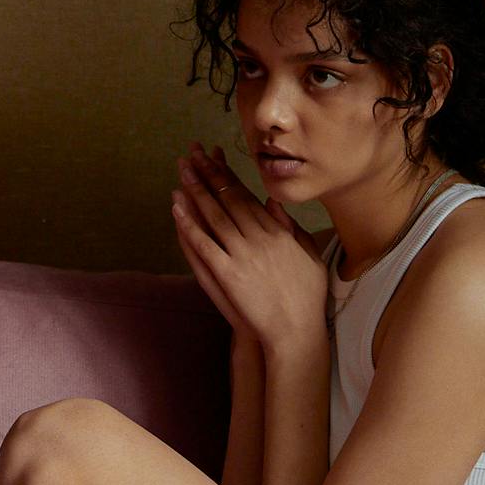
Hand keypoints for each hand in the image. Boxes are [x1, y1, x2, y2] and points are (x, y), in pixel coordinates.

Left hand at [171, 139, 325, 354]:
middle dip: (208, 173)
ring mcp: (242, 255)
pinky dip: (189, 225)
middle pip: (227, 198)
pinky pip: (204, 245)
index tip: (214, 156)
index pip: (246, 195)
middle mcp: (258, 237)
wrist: (297, 330)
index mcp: (277, 231)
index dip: (227, 174)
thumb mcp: (308, 255)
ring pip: (213, 216)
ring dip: (195, 191)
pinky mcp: (227, 274)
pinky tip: (176, 208)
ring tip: (181, 171)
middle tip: (191, 153)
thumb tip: (274, 204)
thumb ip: (291, 227)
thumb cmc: (306, 296)